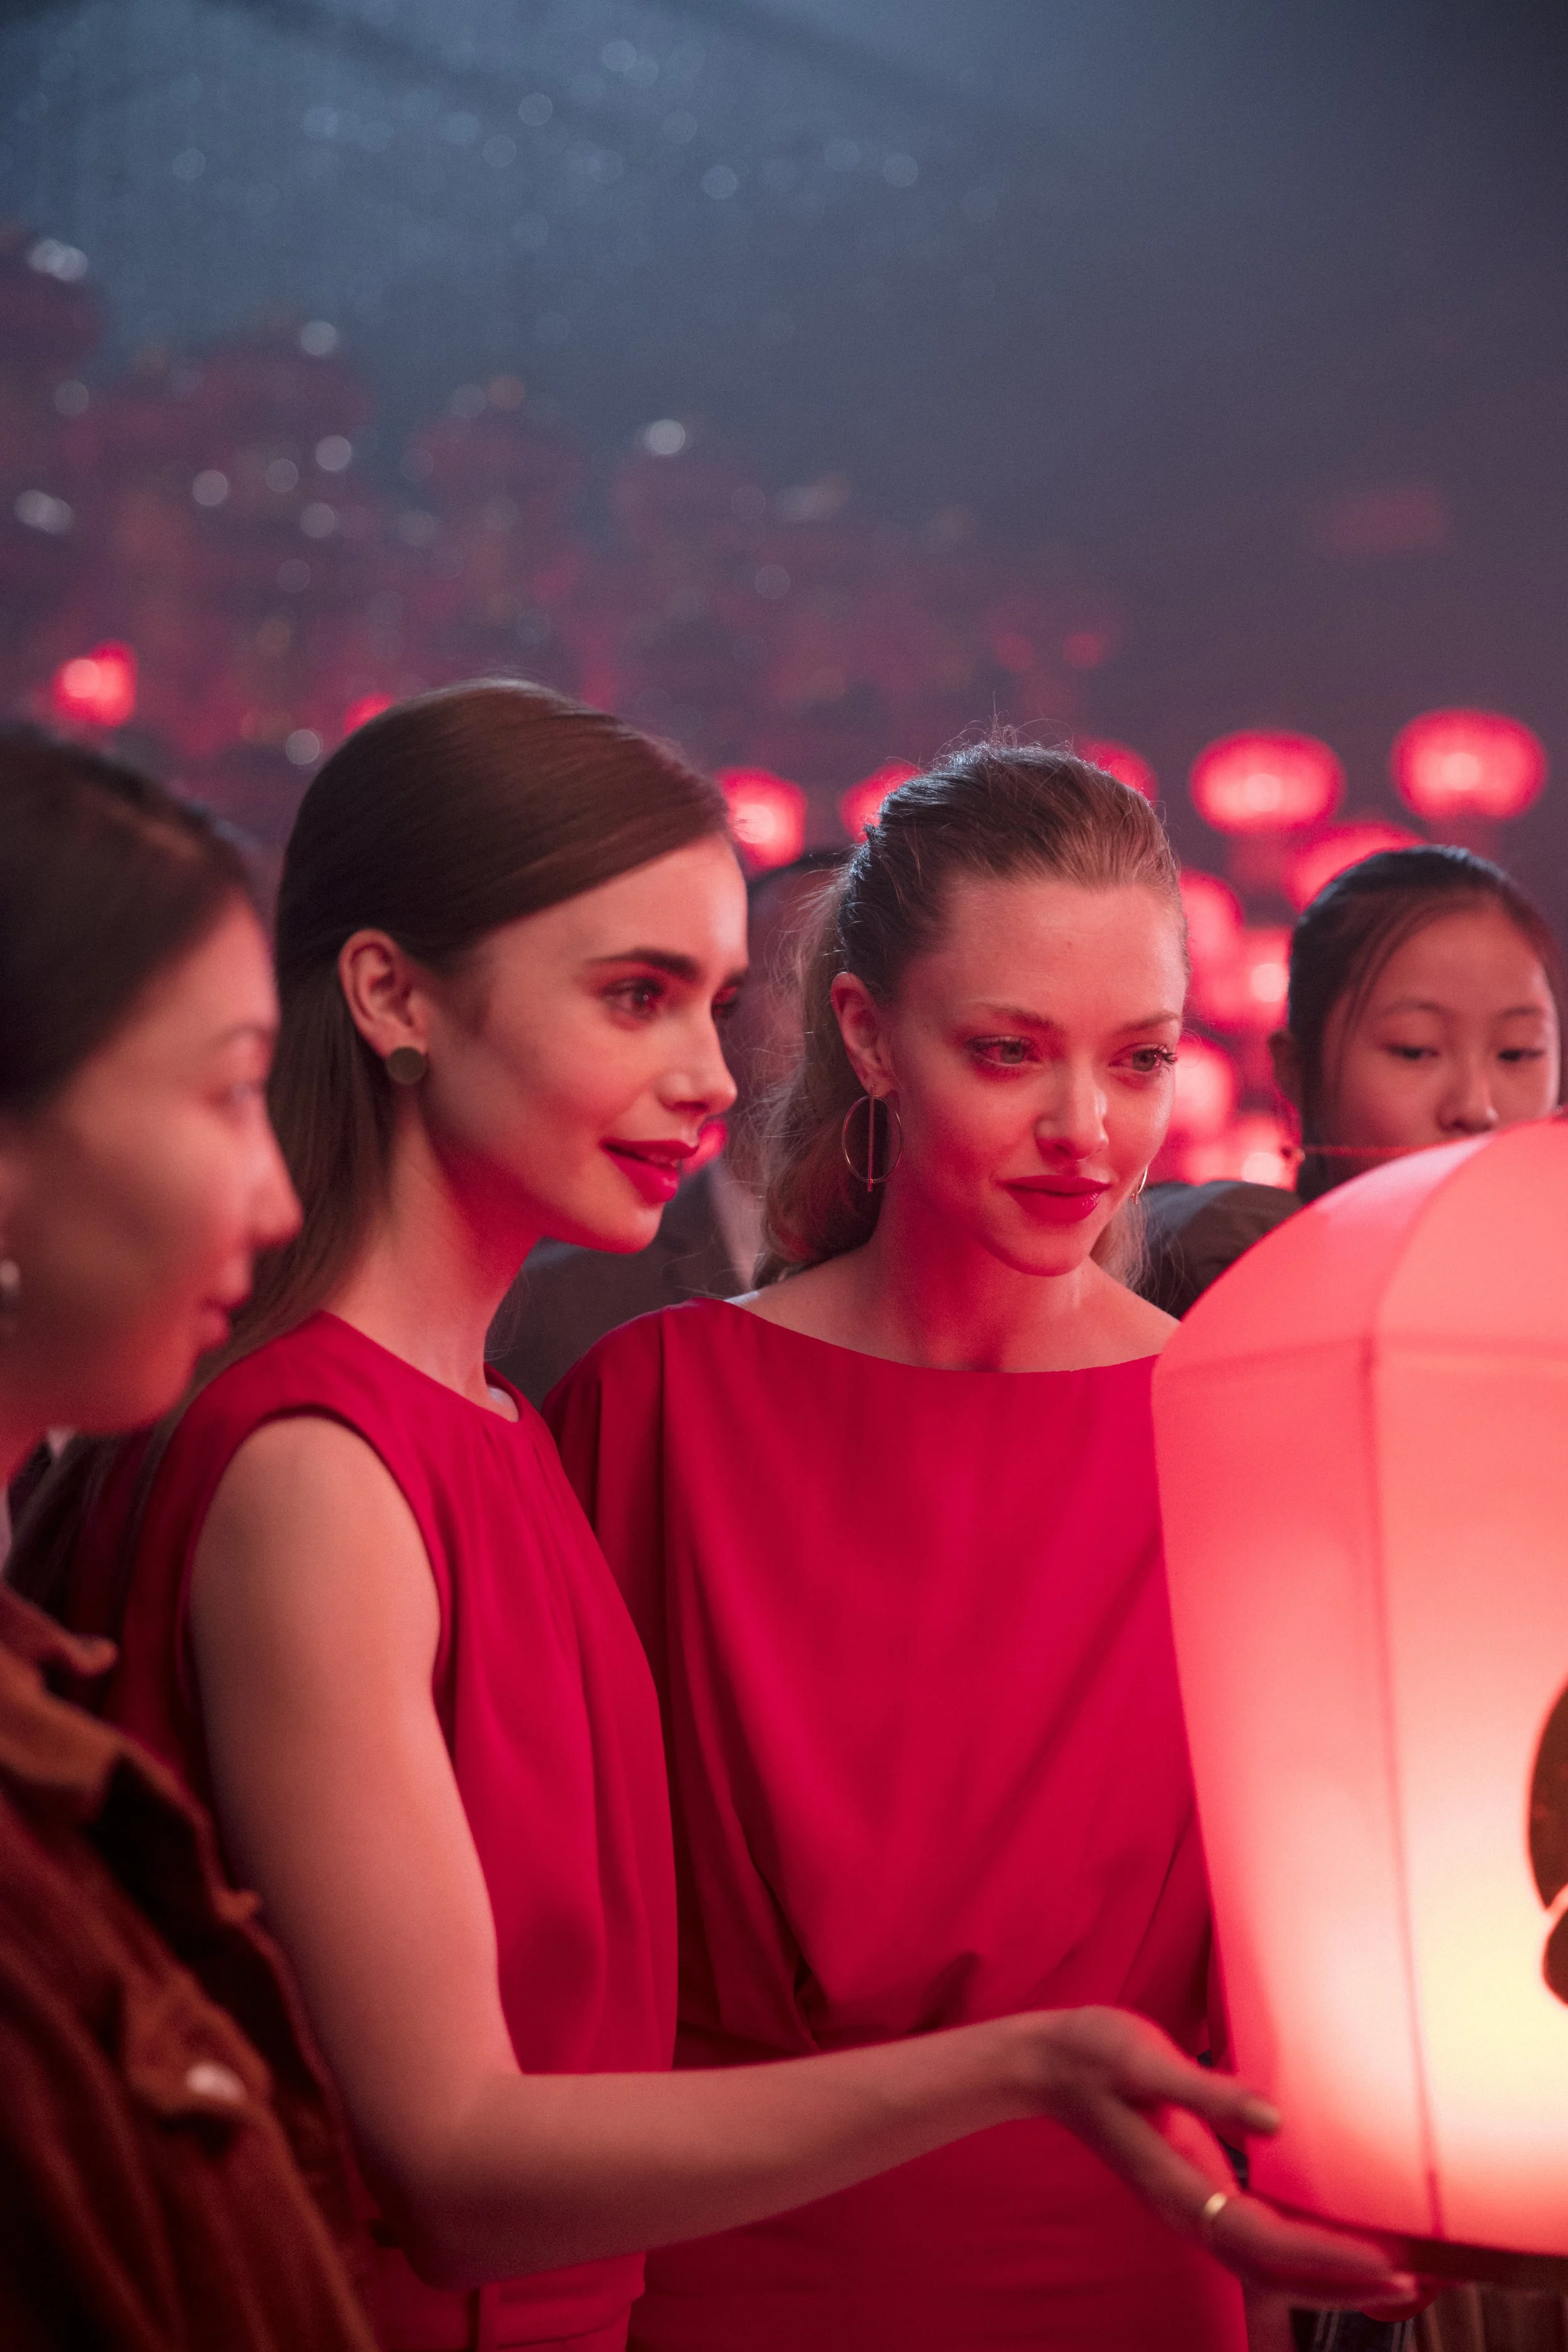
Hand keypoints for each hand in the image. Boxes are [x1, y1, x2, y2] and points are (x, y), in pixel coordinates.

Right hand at [1034, 2007, 1419, 2311]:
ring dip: (1325, 2277)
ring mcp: (1187, 2206)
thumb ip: (1207, 2089)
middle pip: (1272, 2271)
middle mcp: (1186, 2209)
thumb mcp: (1145, 2057)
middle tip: (1411, 2280)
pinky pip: (1251, 2241)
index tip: (1383, 2260)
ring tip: (1386, 2275)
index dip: (1328, 2255)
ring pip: (1264, 2265)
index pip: (1266, 2237)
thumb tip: (1273, 2119)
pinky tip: (1327, 2246)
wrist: (1048, 2064)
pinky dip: (1297, 2255)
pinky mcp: (1191, 2192)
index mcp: (1179, 2183)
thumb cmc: (1094, 2054)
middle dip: (1342, 2284)